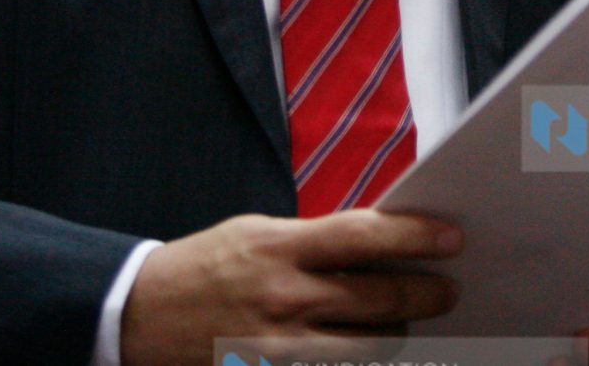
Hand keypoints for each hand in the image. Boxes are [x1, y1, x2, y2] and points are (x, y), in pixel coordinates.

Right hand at [116, 210, 459, 365]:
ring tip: (408, 325)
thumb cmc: (204, 268)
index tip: (452, 237)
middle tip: (447, 291)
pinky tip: (371, 356)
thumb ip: (313, 242)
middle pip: (379, 298)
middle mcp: (284, 298)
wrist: (136, 315)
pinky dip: (359, 364)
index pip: (365, 235)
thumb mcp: (257, 235)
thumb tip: (376, 244)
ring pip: (368, 348)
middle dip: (425, 294)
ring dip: (397, 336)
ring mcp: (278, 348)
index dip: (416, 235)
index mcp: (281, 248)